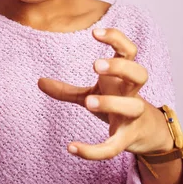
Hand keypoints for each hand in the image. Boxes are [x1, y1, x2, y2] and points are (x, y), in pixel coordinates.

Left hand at [38, 28, 172, 159]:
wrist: (144, 134)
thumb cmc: (117, 105)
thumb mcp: (92, 94)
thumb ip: (67, 90)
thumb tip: (39, 81)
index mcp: (123, 79)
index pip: (129, 51)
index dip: (117, 39)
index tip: (94, 33)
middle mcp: (133, 94)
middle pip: (140, 74)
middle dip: (121, 67)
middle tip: (95, 65)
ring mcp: (132, 116)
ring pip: (133, 106)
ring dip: (112, 102)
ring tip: (88, 102)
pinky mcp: (126, 139)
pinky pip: (113, 146)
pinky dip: (92, 150)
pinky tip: (70, 148)